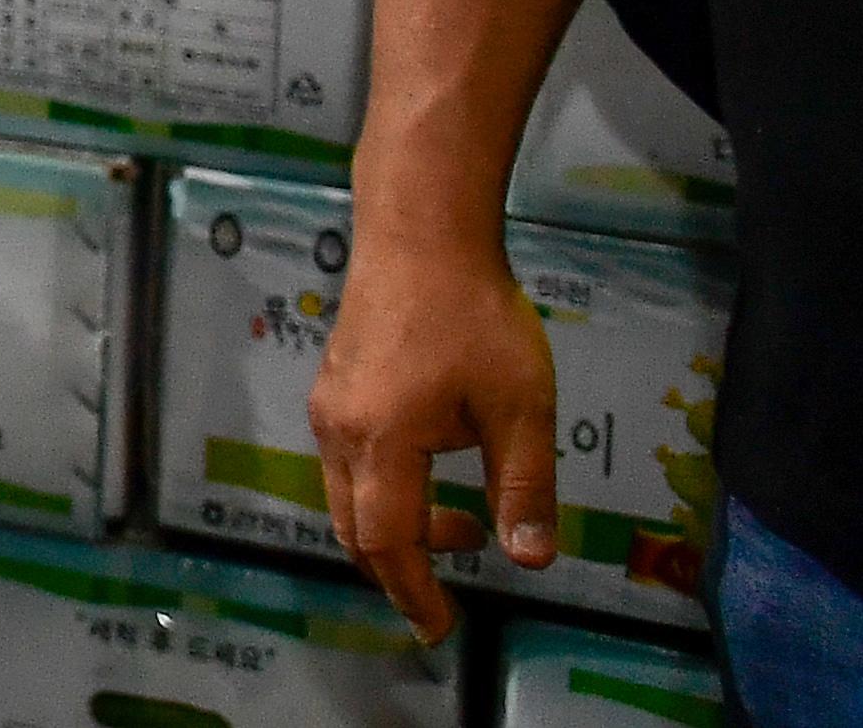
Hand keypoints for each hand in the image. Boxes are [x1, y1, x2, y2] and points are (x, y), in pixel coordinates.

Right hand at [311, 215, 563, 639]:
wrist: (421, 232)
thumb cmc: (476, 316)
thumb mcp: (520, 408)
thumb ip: (525, 487)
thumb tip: (532, 561)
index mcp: (382, 441)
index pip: (387, 542)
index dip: (414, 592)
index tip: (441, 629)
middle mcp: (340, 430)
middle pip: (353, 528)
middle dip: (399, 569)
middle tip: (449, 590)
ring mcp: (329, 405)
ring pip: (345, 496)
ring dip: (394, 527)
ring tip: (461, 522)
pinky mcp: (333, 385)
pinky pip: (346, 463)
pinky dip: (381, 492)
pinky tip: (431, 469)